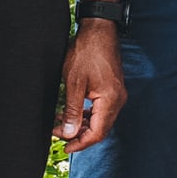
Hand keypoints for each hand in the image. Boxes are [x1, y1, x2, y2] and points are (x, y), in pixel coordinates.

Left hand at [55, 20, 125, 152]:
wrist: (99, 30)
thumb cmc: (87, 52)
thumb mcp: (74, 83)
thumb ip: (72, 111)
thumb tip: (68, 133)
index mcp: (111, 100)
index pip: (97, 133)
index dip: (80, 143)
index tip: (64, 147)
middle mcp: (118, 99)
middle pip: (101, 129)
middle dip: (79, 135)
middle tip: (58, 133)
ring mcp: (117, 93)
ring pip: (100, 120)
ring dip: (82, 125)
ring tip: (62, 123)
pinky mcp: (113, 88)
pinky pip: (101, 109)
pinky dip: (87, 114)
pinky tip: (72, 111)